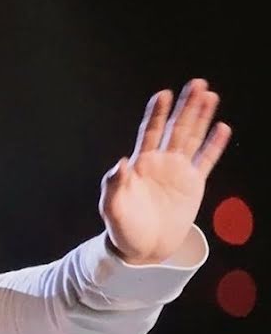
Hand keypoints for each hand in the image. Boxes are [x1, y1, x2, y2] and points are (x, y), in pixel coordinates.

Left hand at [99, 78, 231, 264]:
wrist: (141, 249)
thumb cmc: (122, 228)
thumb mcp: (112, 208)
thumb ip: (114, 185)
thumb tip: (121, 163)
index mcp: (140, 164)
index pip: (150, 132)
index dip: (157, 114)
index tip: (163, 94)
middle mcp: (160, 163)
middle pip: (176, 128)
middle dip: (185, 107)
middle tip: (197, 83)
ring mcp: (178, 172)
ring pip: (192, 138)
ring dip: (201, 118)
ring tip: (210, 96)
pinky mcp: (193, 185)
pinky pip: (206, 160)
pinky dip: (214, 145)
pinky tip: (222, 128)